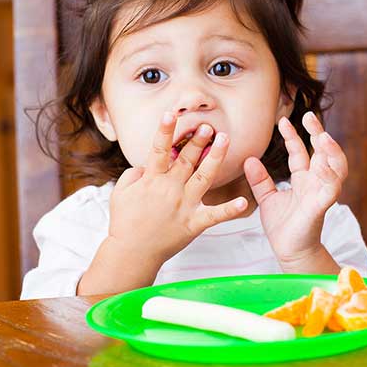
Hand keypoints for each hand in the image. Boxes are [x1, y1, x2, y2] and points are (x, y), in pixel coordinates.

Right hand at [107, 112, 247, 264]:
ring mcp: (184, 206)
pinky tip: (245, 201)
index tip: (171, 114)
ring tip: (225, 139)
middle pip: (187, 159)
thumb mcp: (121, 192)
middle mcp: (170, 189)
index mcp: (152, 180)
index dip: (165, 131)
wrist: (132, 252)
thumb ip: (134, 174)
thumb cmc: (124, 221)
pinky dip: (230, 210)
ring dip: (215, 157)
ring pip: (204, 176)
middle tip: (208, 125)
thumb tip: (147, 164)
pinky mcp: (194, 224)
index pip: (159, 150)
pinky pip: (215, 216)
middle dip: (198, 140)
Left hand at [244, 111, 347, 267]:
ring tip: (323, 136)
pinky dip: (330, 175)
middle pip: (322, 153)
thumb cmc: (283, 227)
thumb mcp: (267, 198)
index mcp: (302, 180)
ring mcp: (321, 193)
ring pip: (336, 167)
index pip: (300, 152)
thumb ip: (260, 180)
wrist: (288, 251)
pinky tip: (323, 162)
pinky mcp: (322, 206)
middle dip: (318, 133)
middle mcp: (315, 183)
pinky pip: (331, 188)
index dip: (293, 136)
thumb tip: (249, 159)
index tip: (282, 120)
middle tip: (309, 116)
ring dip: (331, 151)